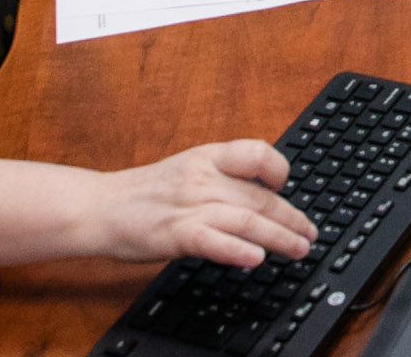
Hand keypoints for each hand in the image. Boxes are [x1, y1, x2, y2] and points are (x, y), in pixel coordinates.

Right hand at [92, 140, 315, 267]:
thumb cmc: (147, 192)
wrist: (100, 206)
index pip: (256, 152)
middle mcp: (203, 177)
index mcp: (208, 157)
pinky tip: (255, 259)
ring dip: (278, 237)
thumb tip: (264, 197)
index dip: (279, 169)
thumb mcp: (189, 170)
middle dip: (291, 218)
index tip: (288, 188)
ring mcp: (189, 204)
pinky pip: (211, 240)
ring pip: (245, 218)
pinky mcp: (173, 232)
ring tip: (298, 249)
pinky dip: (235, 249)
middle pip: (259, 196)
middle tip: (310, 234)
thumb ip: (224, 179)